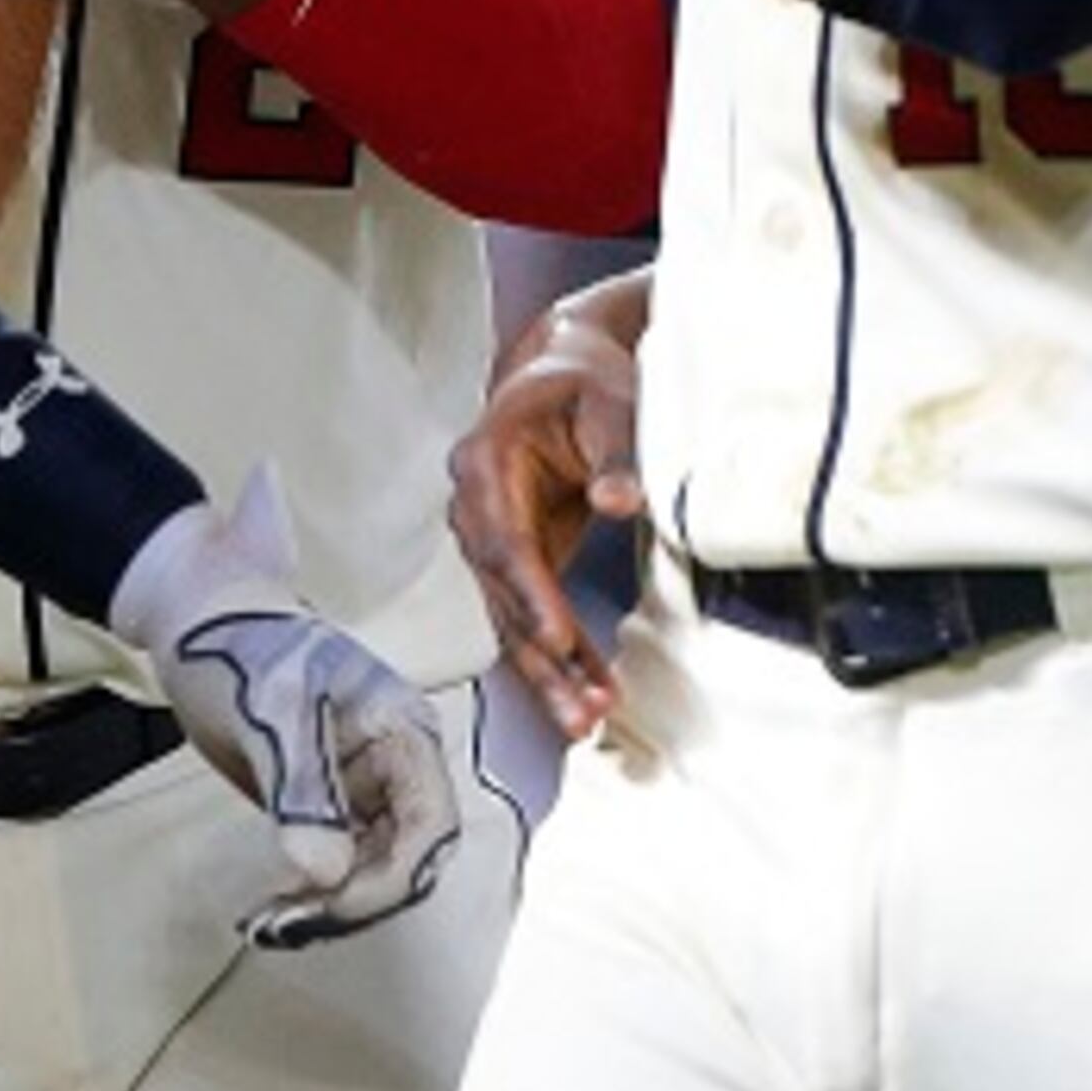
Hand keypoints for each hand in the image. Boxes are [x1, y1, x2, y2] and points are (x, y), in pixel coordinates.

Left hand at [107, 467, 462, 946]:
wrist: (195, 625)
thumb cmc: (239, 647)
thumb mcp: (271, 711)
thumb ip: (301, 790)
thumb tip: (325, 875)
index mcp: (403, 729)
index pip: (429, 827)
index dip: (390, 877)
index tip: (327, 903)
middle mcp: (398, 764)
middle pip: (407, 861)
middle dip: (352, 902)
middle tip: (281, 926)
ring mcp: (366, 789)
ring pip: (373, 873)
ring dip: (328, 908)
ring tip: (265, 923)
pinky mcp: (329, 807)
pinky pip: (339, 867)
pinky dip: (309, 895)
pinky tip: (269, 909)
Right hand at [453, 273, 649, 740]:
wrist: (566, 371)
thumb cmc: (585, 382)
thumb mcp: (610, 402)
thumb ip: (615, 451)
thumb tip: (616, 498)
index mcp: (485, 460)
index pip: (503, 540)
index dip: (530, 593)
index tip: (557, 638)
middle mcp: (475, 505)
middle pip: (501, 593)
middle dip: (540, 656)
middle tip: (577, 708)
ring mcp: (490, 536)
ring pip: (510, 616)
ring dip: (549, 671)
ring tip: (586, 719)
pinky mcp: (516, 558)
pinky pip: (530, 615)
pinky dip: (559, 656)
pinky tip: (589, 692)